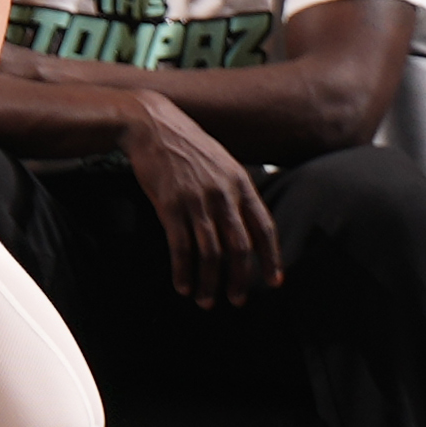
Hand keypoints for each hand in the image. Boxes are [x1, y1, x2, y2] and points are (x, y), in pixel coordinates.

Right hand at [113, 85, 282, 303]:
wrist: (152, 125)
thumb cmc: (189, 146)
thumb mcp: (223, 162)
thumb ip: (237, 191)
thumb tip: (249, 223)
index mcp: (240, 182)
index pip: (264, 228)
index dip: (271, 258)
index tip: (274, 282)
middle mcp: (222, 194)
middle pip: (239, 247)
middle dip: (240, 279)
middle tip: (238, 300)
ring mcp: (196, 200)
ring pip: (210, 254)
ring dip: (209, 283)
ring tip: (206, 301)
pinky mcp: (169, 206)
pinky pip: (180, 247)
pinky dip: (182, 271)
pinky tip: (182, 287)